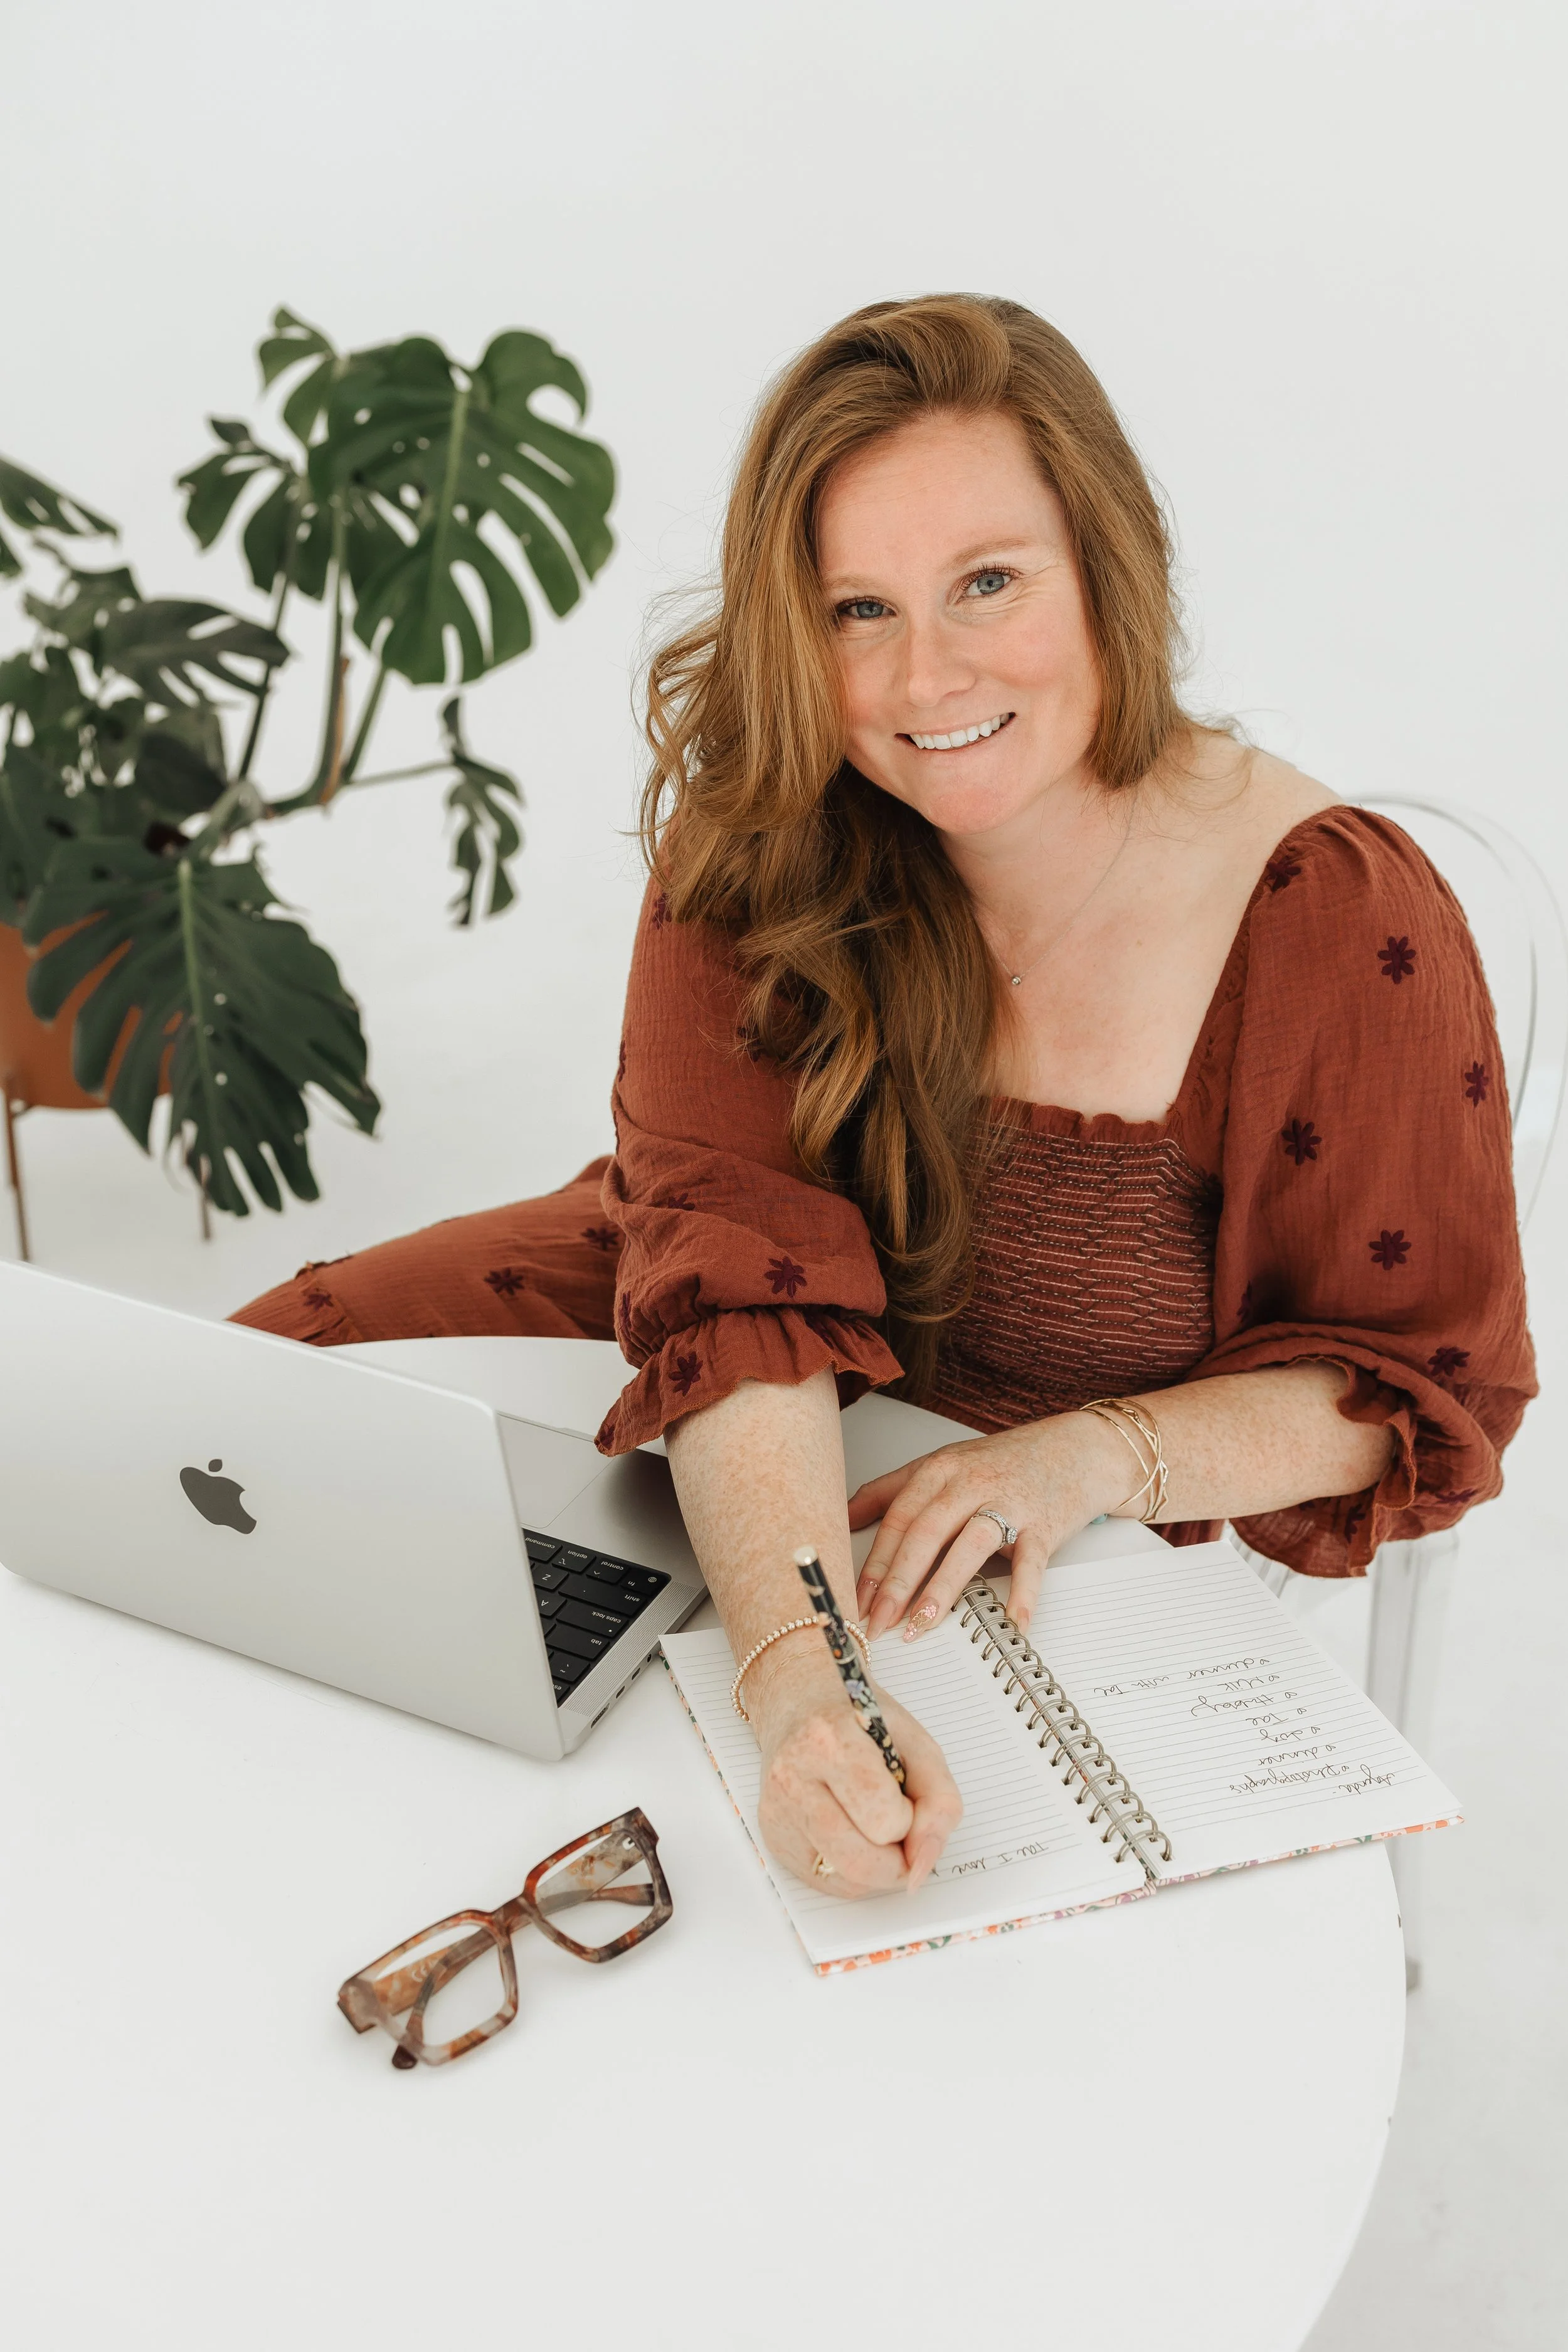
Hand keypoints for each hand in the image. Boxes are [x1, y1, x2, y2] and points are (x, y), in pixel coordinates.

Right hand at [746, 1637, 962, 1897]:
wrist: (800, 1700)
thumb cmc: (860, 1720)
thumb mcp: (916, 1742)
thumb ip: (939, 1801)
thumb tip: (923, 1866)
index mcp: (829, 1740)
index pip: (884, 1820)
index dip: (909, 1819)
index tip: (904, 1796)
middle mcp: (792, 1778)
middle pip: (861, 1863)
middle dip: (897, 1858)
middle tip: (900, 1826)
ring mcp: (777, 1812)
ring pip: (845, 1881)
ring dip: (878, 1870)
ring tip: (878, 1830)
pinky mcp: (772, 1838)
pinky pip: (826, 1884)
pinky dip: (853, 1873)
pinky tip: (853, 1834)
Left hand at [850, 1410, 1131, 1639]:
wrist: (1076, 1450)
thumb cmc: (1004, 1463)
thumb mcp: (942, 1465)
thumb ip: (890, 1490)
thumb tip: (842, 1518)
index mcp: (940, 1470)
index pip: (898, 1518)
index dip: (875, 1562)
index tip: (857, 1600)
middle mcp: (971, 1483)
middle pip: (926, 1532)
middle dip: (897, 1581)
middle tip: (878, 1621)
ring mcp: (1010, 1504)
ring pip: (970, 1545)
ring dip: (943, 1587)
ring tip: (921, 1623)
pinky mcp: (1045, 1525)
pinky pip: (1031, 1563)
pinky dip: (1022, 1594)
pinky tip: (1011, 1622)